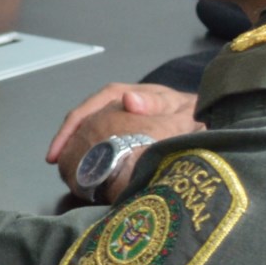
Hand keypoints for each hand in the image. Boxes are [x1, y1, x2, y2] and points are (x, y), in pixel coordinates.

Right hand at [43, 84, 199, 195]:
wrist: (211, 122)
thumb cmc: (194, 115)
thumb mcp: (176, 108)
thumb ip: (155, 104)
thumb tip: (128, 100)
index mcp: (130, 95)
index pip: (93, 106)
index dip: (73, 125)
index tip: (59, 147)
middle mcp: (122, 105)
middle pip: (85, 118)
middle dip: (66, 139)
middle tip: (54, 160)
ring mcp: (123, 119)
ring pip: (91, 130)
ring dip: (75, 147)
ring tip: (63, 167)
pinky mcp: (127, 134)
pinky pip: (103, 141)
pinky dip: (91, 154)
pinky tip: (85, 169)